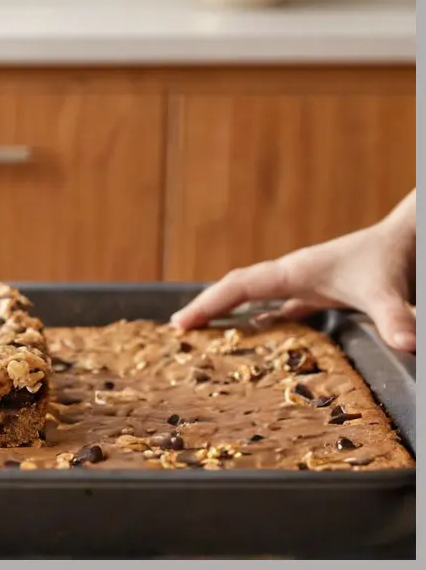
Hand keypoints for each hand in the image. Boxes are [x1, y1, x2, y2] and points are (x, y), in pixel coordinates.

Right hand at [171, 194, 416, 352]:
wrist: (405, 236)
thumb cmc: (390, 258)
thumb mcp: (387, 292)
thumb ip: (394, 318)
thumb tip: (408, 346)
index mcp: (293, 272)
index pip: (240, 286)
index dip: (209, 303)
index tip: (181, 321)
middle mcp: (292, 275)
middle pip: (237, 288)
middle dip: (207, 305)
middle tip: (179, 328)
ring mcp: (304, 282)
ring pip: (253, 296)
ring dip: (229, 310)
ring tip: (204, 331)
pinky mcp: (319, 291)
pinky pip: (278, 306)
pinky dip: (260, 319)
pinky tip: (255, 333)